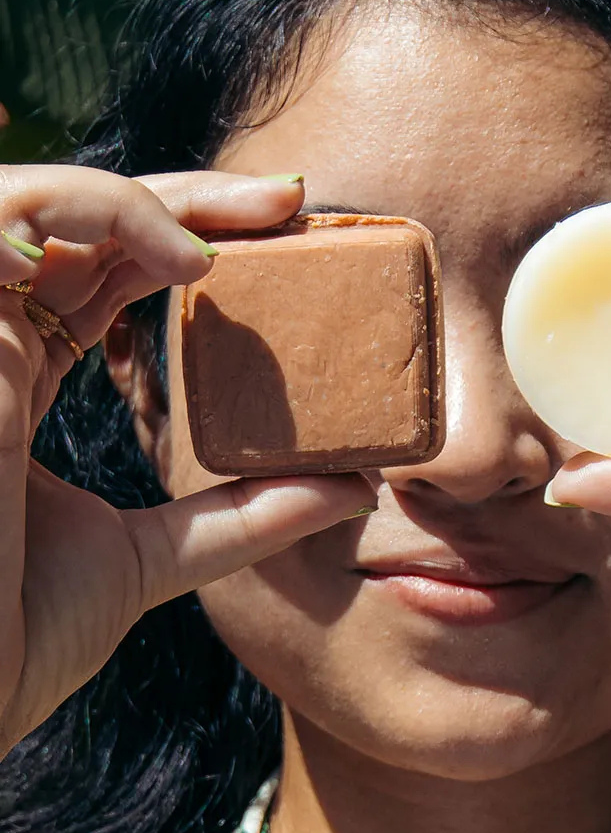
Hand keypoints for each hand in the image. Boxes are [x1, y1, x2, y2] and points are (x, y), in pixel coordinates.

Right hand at [0, 167, 376, 756]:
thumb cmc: (8, 637)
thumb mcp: (147, 558)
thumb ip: (243, 515)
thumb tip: (355, 488)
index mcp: (19, 370)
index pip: (106, 268)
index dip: (185, 236)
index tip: (285, 236)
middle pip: (83, 218)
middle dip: (189, 196)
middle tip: (291, 202)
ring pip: (31, 198)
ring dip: (139, 198)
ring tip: (226, 249)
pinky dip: (79, 211)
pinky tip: (173, 262)